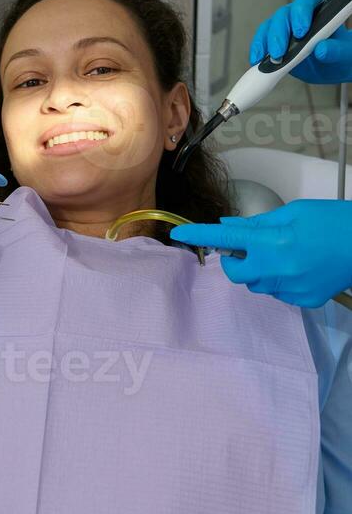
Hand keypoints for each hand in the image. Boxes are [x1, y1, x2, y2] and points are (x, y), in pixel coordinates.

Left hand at [170, 199, 351, 308]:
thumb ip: (258, 223)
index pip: (226, 238)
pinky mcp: (304, 300)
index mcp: (274, 241)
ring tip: (282, 254)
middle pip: (236, 272)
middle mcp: (278, 268)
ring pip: (256, 284)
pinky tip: (296, 267)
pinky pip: (278, 293)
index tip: (179, 233)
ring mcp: (291, 288)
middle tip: (245, 247)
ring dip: (257, 270)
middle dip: (233, 260)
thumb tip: (229, 226)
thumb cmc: (334, 222)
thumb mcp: (293, 213)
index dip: (198, 235)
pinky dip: (279, 281)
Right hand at [249, 0, 351, 84]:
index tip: (301, 30)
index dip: (302, 10)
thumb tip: (322, 49)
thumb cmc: (341, 54)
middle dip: (280, 33)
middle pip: (283, 15)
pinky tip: (257, 60)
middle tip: (280, 52)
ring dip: (266, 42)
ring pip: (269, 26)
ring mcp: (285, 29)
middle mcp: (299, 16)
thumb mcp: (345, 54)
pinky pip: (261, 41)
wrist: (332, 67)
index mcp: (320, 10)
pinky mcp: (274, 42)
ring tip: (271, 59)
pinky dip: (258, 50)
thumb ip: (337, 50)